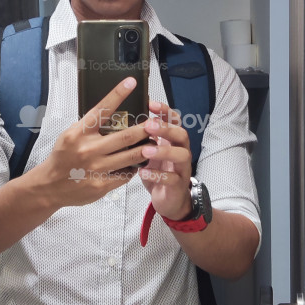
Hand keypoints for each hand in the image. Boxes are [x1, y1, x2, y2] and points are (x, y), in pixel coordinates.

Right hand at [42, 77, 149, 207]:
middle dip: (145, 129)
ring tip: (155, 142)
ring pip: (130, 156)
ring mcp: (96, 169)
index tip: (131, 82)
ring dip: (146, 149)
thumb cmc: (62, 157)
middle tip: (157, 123)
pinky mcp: (101, 185)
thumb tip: (112, 114)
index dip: (118, 94)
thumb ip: (89, 127)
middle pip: (125, 136)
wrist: (50, 186)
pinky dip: (133, 167)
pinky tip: (137, 163)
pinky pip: (125, 174)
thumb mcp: (69, 136)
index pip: (101, 110)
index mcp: (78, 133)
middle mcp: (88, 149)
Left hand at [138, 100, 192, 220]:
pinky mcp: (178, 185)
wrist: (169, 201)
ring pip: (181, 155)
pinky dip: (158, 175)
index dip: (165, 111)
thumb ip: (143, 139)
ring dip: (164, 151)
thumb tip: (122, 121)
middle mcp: (180, 151)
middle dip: (166, 128)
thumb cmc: (157, 172)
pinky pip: (172, 178)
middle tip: (148, 125)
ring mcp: (182, 168)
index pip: (174, 120)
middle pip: (181, 134)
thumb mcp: (150, 152)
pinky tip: (144, 172)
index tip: (150, 103)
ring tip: (146, 150)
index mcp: (172, 141)